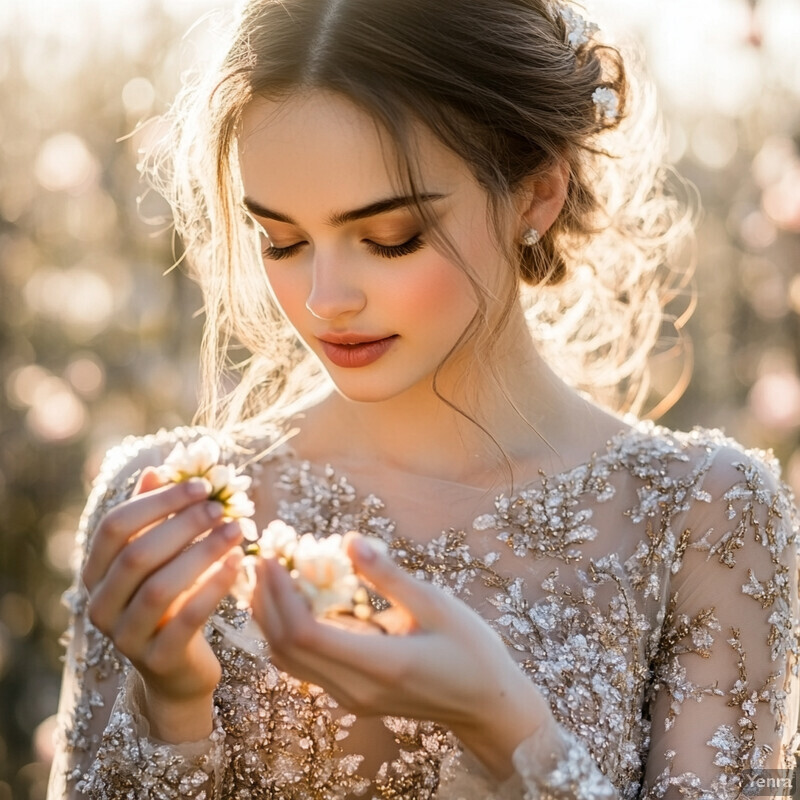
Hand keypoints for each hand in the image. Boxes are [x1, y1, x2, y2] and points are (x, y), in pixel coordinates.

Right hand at [82, 466, 243, 740]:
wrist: (178, 672)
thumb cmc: (172, 602)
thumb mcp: (160, 559)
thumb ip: (153, 517)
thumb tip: (156, 469)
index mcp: (95, 573)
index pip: (115, 526)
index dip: (158, 501)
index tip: (201, 486)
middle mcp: (100, 605)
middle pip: (137, 554)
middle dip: (184, 524)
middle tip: (222, 508)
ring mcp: (125, 638)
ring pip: (160, 587)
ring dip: (202, 552)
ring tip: (236, 531)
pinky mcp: (157, 660)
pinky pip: (186, 619)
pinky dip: (214, 587)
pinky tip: (239, 563)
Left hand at [251, 531, 552, 777]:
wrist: (486, 706)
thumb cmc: (470, 650)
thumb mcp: (435, 604)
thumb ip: (387, 575)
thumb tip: (347, 540)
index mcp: (379, 664)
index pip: (304, 633)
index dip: (280, 594)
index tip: (273, 558)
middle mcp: (355, 688)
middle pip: (285, 649)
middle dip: (265, 602)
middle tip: (263, 559)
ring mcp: (350, 699)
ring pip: (288, 662)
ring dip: (270, 619)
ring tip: (269, 577)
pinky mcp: (352, 698)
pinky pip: (303, 667)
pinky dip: (287, 634)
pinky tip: (293, 603)